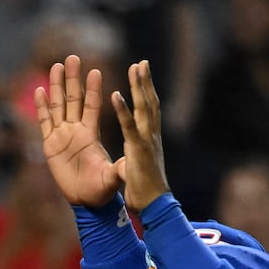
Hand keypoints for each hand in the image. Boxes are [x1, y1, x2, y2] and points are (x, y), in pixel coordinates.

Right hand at [34, 55, 120, 207]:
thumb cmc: (102, 189)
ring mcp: (62, 137)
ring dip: (56, 87)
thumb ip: (119, 168)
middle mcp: (76, 131)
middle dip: (72, 79)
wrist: (86, 201)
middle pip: (73, 100)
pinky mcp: (50, 147)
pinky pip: (44, 124)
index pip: (92, 106)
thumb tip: (130, 162)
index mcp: (91, 134)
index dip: (92, 89)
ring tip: (56, 66)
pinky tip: (39, 91)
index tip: (94, 71)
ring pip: (58, 106)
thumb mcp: (113, 177)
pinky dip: (41, 108)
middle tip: (72, 57)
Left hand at [111, 59, 169, 213]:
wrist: (154, 206)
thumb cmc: (146, 190)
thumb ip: (138, 154)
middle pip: (150, 102)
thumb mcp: (140, 167)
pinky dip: (123, 111)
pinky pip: (128, 127)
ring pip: (145, 108)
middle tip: (142, 62)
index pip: (149, 110)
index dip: (147, 91)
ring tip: (136, 67)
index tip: (143, 75)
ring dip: (140, 86)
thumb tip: (136, 151)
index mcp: (149, 139)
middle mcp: (150, 136)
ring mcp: (146, 142)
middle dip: (146, 82)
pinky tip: (115, 95)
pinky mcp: (138, 151)